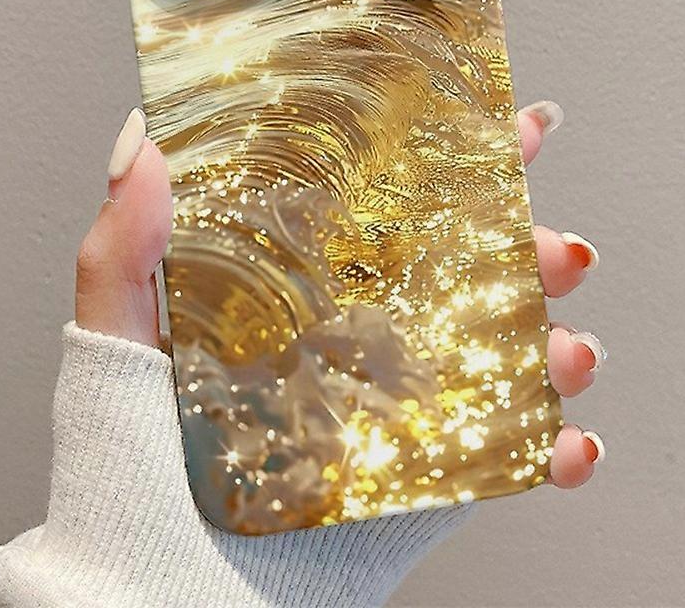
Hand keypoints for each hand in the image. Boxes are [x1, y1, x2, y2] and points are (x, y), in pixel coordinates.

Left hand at [75, 100, 604, 490]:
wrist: (161, 599)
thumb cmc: (126, 474)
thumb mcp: (115, 344)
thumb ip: (122, 250)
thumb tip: (137, 140)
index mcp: (303, 291)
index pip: (389, 205)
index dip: (458, 160)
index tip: (511, 124)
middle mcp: (357, 340)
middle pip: (467, 272)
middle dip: (530, 249)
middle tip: (554, 246)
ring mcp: (394, 412)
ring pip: (501, 356)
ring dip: (557, 343)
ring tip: (569, 347)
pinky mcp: (418, 486)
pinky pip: (501, 460)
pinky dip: (552, 450)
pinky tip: (568, 443)